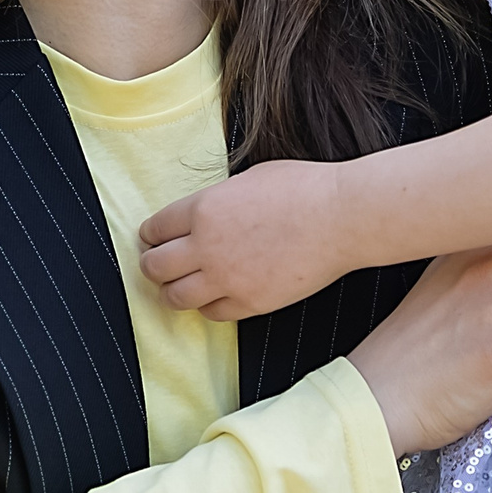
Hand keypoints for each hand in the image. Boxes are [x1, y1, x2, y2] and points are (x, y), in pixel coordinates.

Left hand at [139, 158, 353, 320]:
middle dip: (151, 265)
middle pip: (155, 267)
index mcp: (203, 209)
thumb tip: (202, 214)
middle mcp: (207, 246)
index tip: (151, 238)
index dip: (149, 235)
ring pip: (176, 298)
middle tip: (156, 264)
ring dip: (172, 292)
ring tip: (179, 286)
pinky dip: (207, 306)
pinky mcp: (250, 302)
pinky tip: (214, 295)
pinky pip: (212, 313)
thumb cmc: (303, 188)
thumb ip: (216, 201)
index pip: (155, 229)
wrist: (341, 218)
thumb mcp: (248, 178)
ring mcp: (228, 278)